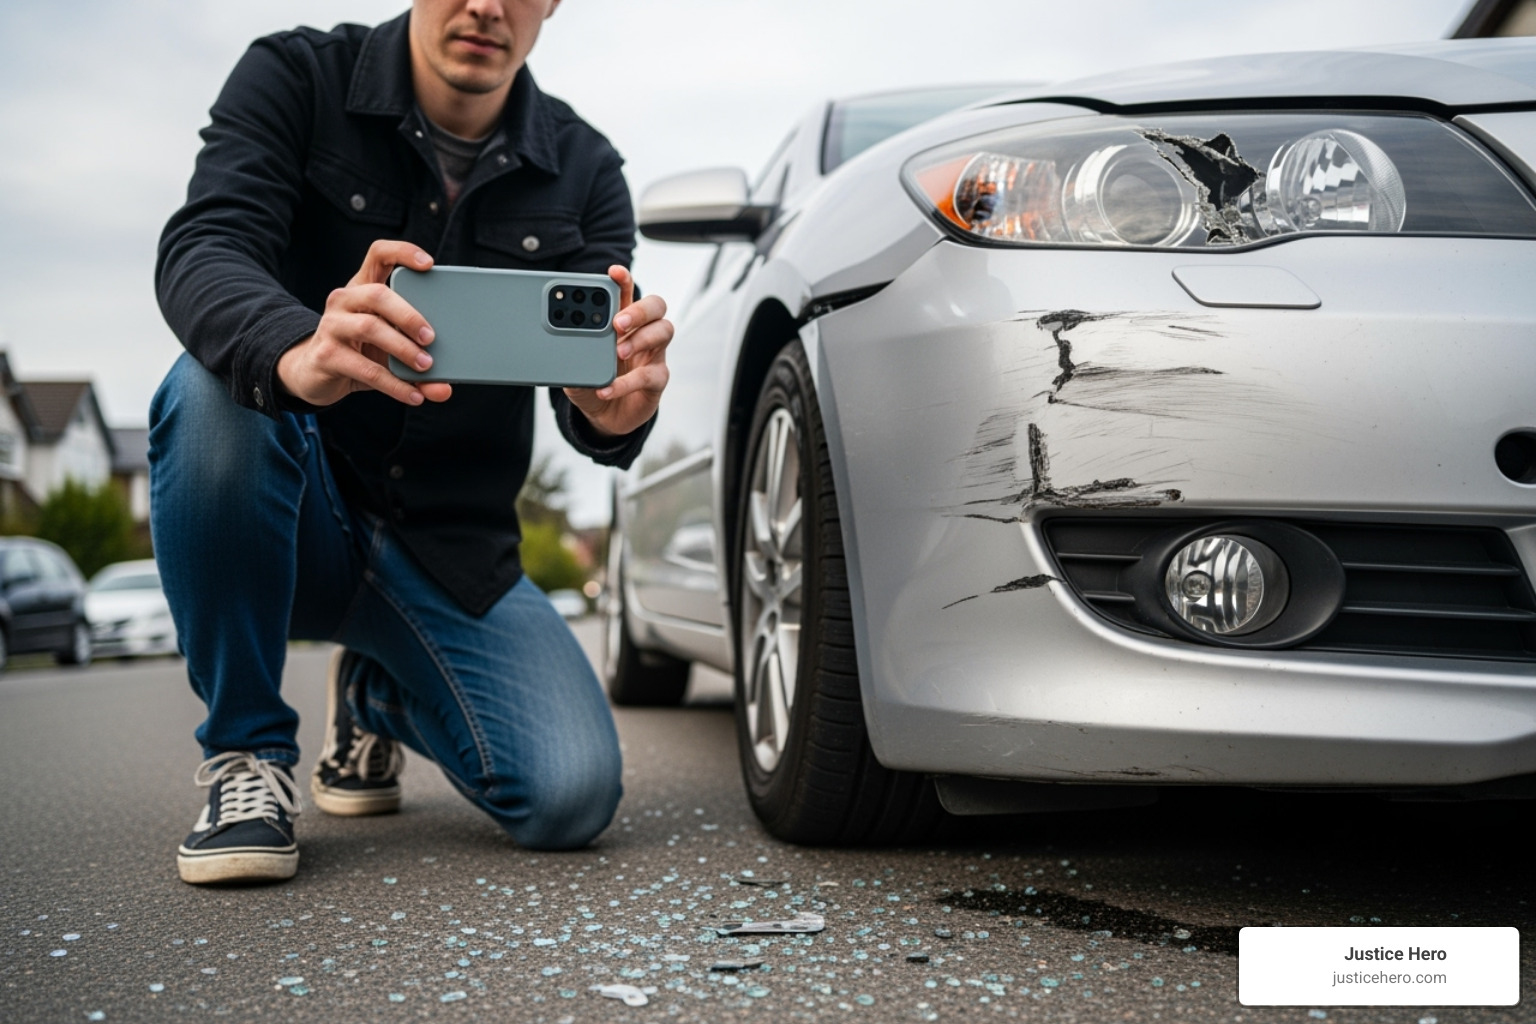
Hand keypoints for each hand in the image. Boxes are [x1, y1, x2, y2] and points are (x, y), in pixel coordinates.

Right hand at [276, 240, 452, 406]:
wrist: (314, 374)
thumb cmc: (359, 351)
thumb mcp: (388, 349)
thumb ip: (418, 361)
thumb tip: (445, 389)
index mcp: (362, 288)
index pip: (378, 255)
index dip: (402, 252)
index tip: (428, 264)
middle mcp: (344, 299)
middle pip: (378, 294)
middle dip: (409, 315)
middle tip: (432, 337)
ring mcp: (332, 325)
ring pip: (370, 328)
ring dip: (403, 348)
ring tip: (426, 366)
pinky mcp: (327, 355)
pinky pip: (365, 369)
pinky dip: (394, 383)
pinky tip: (413, 395)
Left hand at [563, 266, 672, 436]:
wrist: (604, 416)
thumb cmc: (593, 381)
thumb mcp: (574, 365)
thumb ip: (571, 350)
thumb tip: (560, 341)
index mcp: (622, 320)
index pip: (627, 292)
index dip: (623, 280)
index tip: (614, 271)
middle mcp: (642, 332)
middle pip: (655, 306)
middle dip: (639, 309)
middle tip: (618, 321)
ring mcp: (653, 354)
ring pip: (664, 331)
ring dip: (641, 338)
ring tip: (618, 351)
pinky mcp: (657, 380)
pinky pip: (650, 375)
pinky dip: (627, 382)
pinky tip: (607, 388)